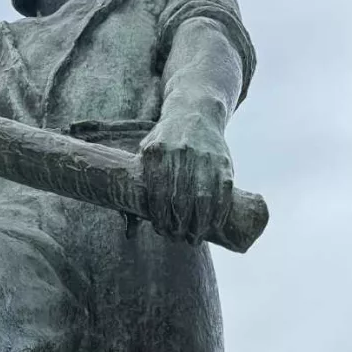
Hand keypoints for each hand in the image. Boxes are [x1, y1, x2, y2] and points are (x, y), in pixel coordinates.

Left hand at [139, 113, 233, 241]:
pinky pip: (223, 193)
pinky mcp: (223, 162)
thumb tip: (129, 230)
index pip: (158, 193)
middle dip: (179, 225)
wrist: (195, 112)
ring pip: (203, 200)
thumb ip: (138, 186)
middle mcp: (181, 154)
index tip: (161, 230)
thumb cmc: (165, 141)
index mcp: (158, 152)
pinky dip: (219, 213)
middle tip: (177, 238)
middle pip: (180, 200)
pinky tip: (214, 226)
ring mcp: (204, 158)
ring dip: (200, 225)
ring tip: (195, 239)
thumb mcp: (147, 153)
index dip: (160, 217)